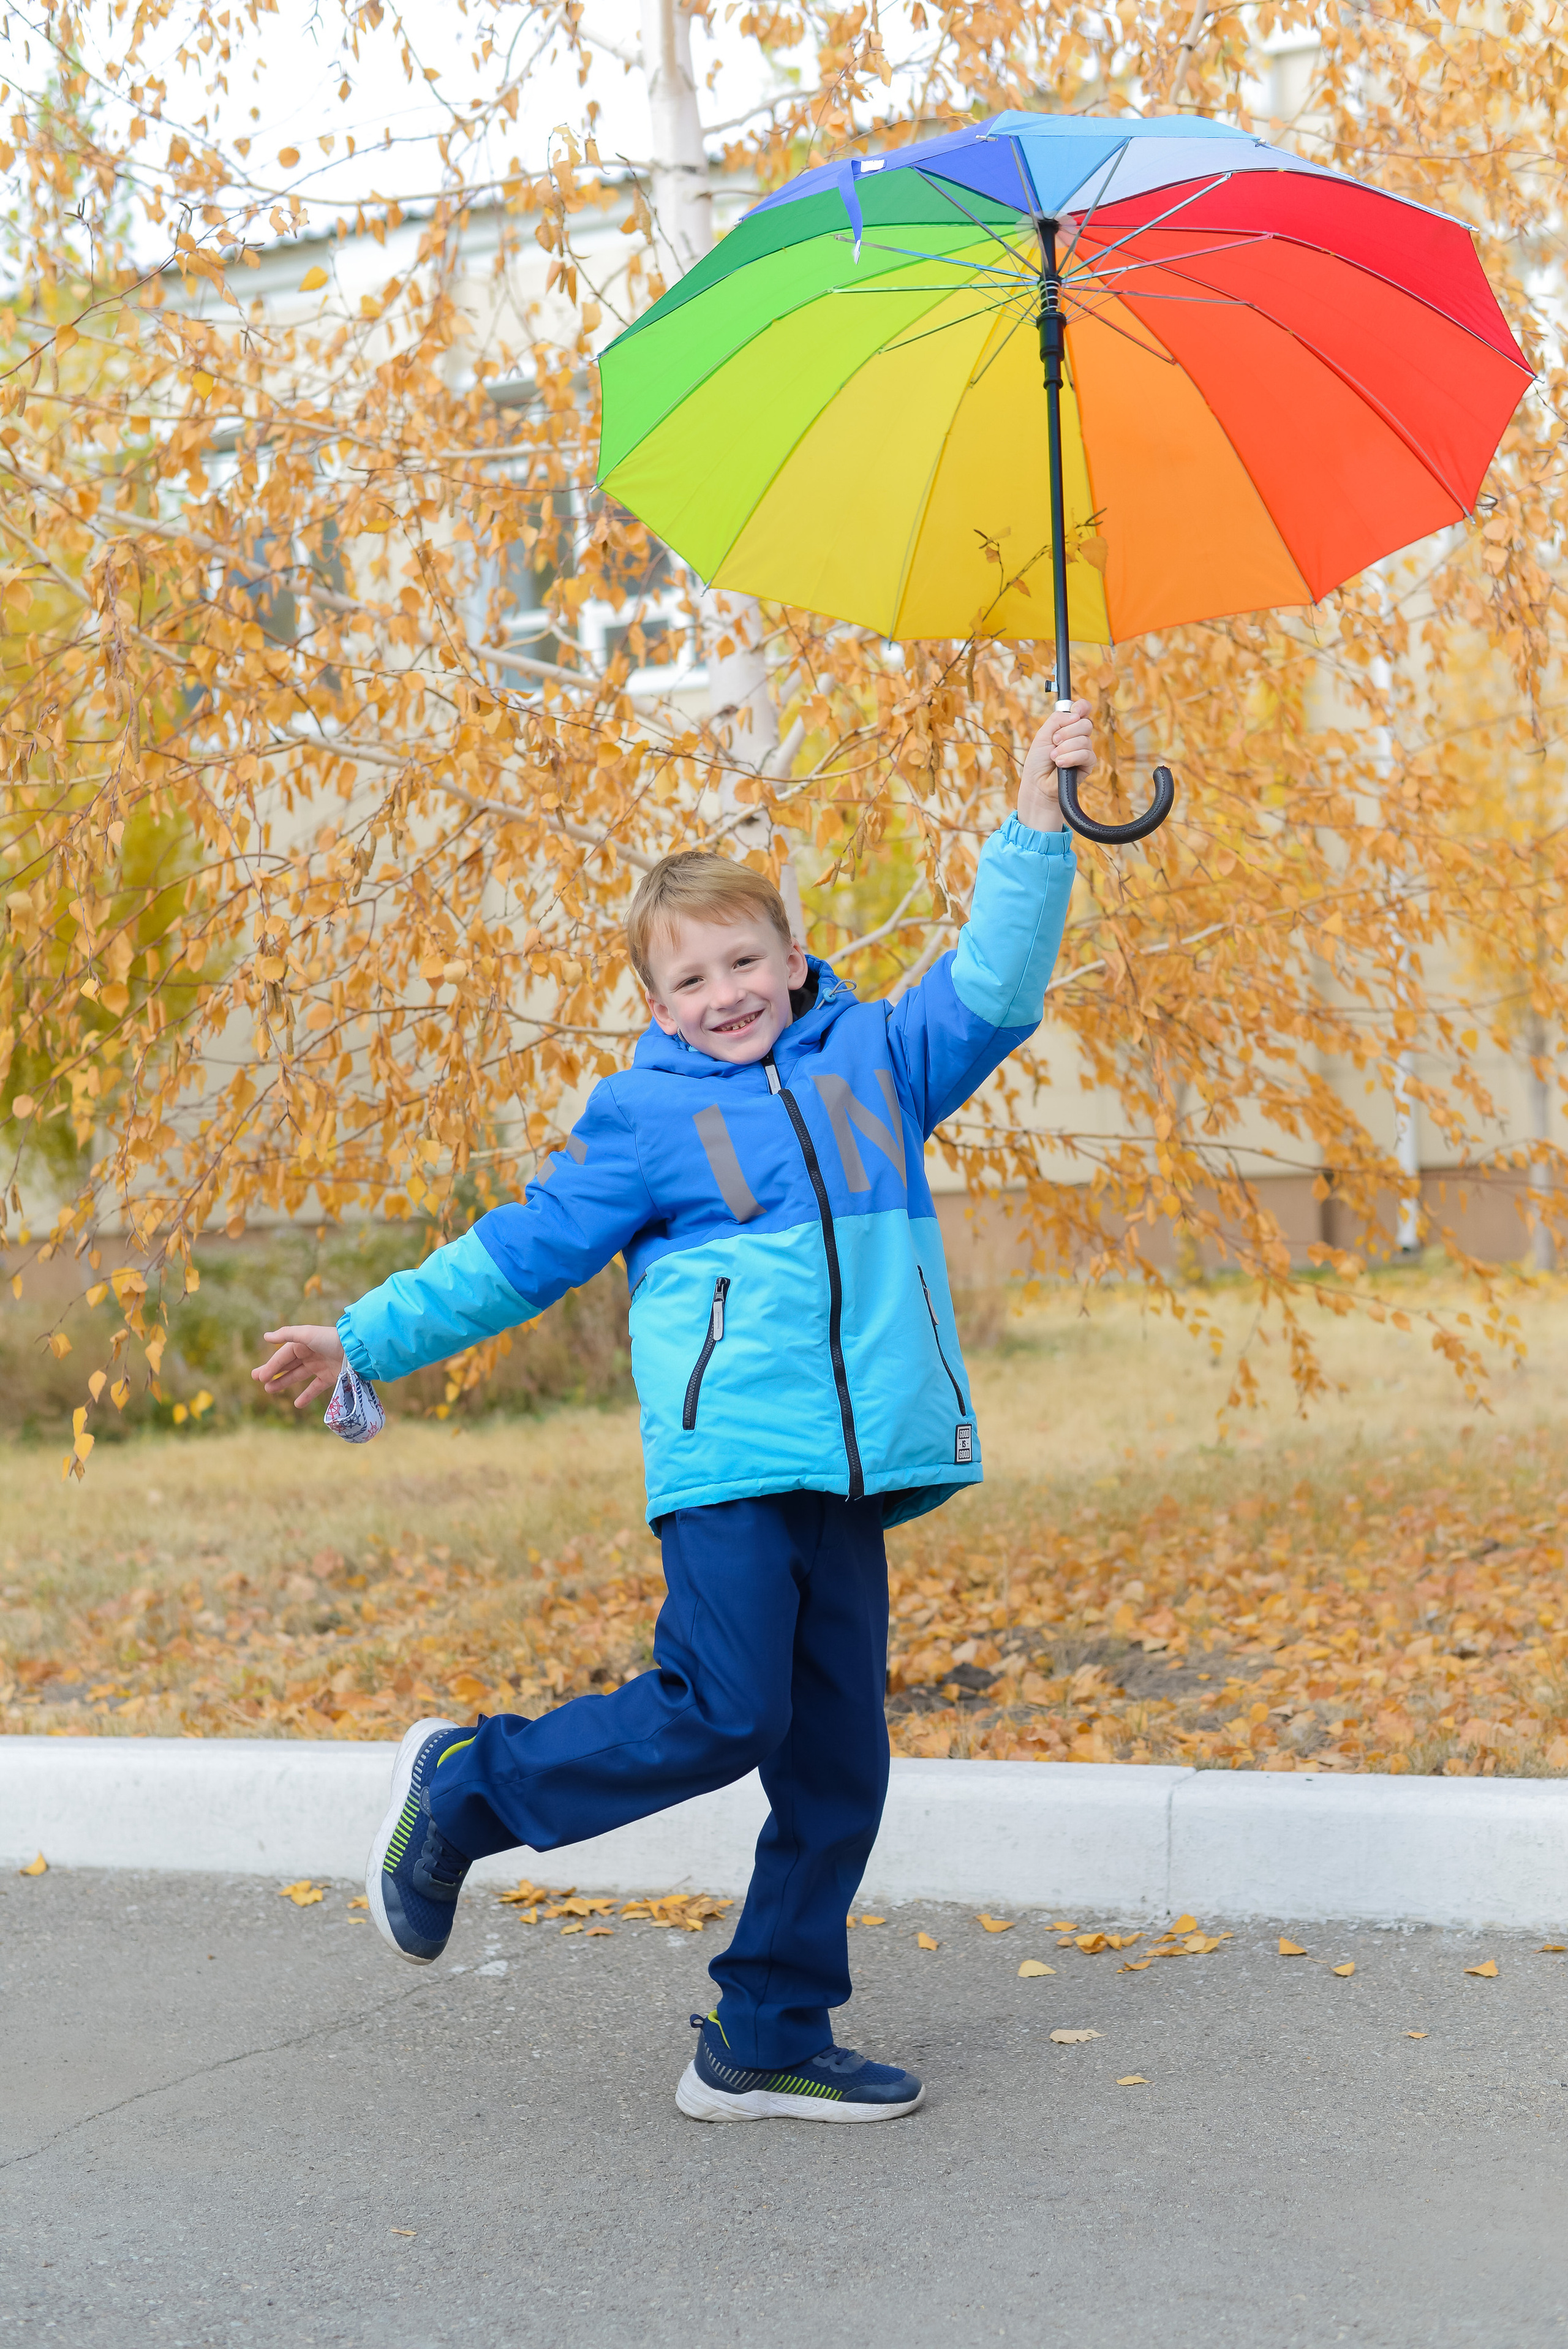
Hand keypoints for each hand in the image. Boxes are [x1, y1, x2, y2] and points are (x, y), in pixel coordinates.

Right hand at [252, 1324, 345, 1409]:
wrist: (356, 1350)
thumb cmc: (330, 1340)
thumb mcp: (307, 1334)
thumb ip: (286, 1335)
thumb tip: (265, 1337)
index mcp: (303, 1344)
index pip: (283, 1356)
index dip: (270, 1366)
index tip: (259, 1377)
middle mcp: (310, 1354)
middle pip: (287, 1365)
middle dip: (272, 1372)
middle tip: (258, 1380)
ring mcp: (320, 1366)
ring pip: (298, 1375)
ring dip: (283, 1382)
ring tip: (269, 1390)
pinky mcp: (330, 1377)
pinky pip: (315, 1388)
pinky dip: (307, 1396)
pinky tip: (297, 1404)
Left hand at [1017, 700, 1096, 832]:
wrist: (1038, 784)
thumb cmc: (1038, 761)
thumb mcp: (1043, 735)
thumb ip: (1056, 720)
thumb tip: (1075, 714)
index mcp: (1068, 726)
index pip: (1083, 710)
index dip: (1082, 707)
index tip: (1075, 710)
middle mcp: (1078, 736)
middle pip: (1085, 723)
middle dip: (1068, 732)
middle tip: (1054, 742)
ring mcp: (1084, 750)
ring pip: (1085, 739)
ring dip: (1066, 748)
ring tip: (1054, 757)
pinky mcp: (1088, 764)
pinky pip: (1086, 754)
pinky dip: (1071, 757)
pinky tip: (1060, 764)